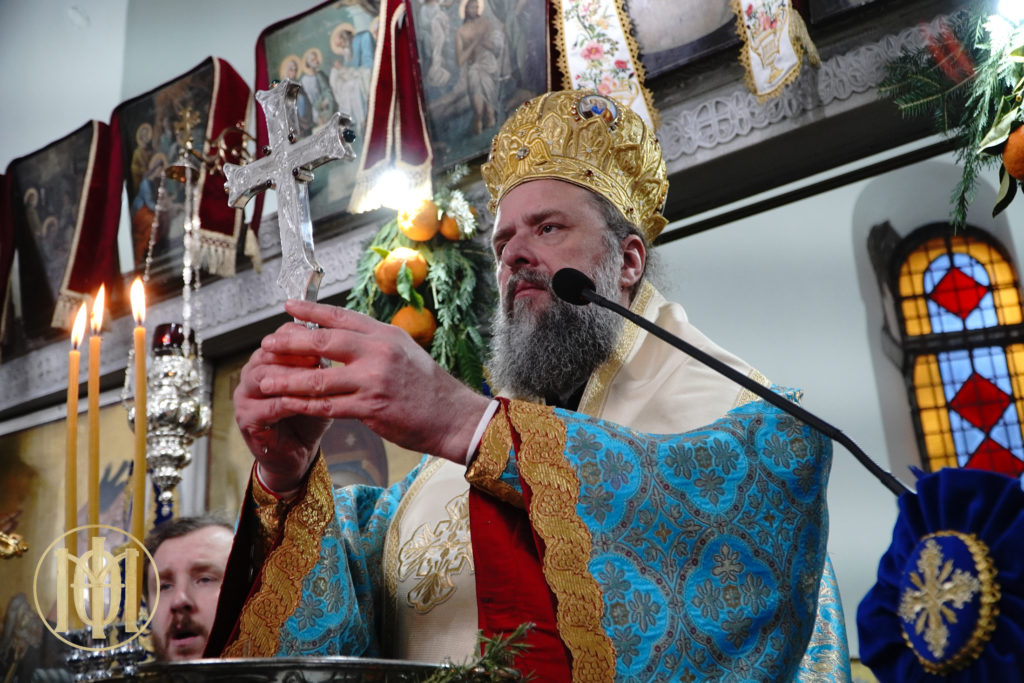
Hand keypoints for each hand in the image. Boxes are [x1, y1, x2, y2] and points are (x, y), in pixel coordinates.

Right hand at [234, 338, 332, 493]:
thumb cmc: (309, 416)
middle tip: (319, 357)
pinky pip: (267, 406)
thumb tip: (335, 345)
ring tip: (314, 378)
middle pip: (268, 353)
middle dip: (295, 354)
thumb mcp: (320, 386)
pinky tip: (304, 402)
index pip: (279, 337)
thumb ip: (322, 366)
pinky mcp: (246, 418)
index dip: (299, 335)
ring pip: (264, 377)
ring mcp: (245, 395)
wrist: (297, 452)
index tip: (324, 337)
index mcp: (268, 359)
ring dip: (290, 377)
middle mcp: (252, 373)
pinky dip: (288, 403)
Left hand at [255, 300, 491, 468]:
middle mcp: (379, 352)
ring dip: (288, 379)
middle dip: (290, 342)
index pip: (341, 317)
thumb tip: (345, 335)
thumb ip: (375, 343)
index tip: (287, 307)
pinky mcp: (371, 408)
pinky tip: (286, 405)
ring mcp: (374, 380)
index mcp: (386, 334)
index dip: (310, 311)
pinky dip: (303, 405)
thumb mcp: (405, 351)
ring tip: (264, 380)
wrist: (455, 417)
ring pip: (319, 378)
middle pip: (324, 341)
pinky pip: (327, 406)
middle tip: (267, 343)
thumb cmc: (429, 388)